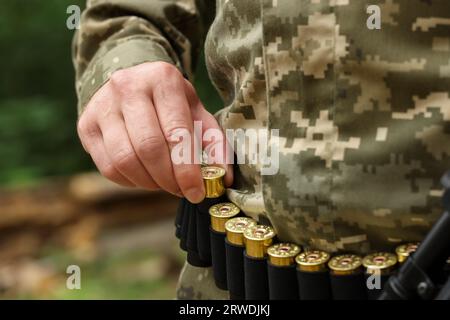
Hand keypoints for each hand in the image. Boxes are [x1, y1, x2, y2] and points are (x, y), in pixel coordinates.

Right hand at [77, 62, 231, 202]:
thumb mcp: (196, 112)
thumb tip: (223, 180)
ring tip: (163, 183)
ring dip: (148, 183)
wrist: (131, 81)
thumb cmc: (170, 102)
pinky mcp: (86, 125)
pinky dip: (129, 181)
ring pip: (124, 160)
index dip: (187, 170)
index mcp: (162, 79)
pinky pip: (107, 167)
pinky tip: (144, 176)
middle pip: (148, 148)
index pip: (176, 133)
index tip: (196, 193)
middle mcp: (128, 87)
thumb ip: (213, 143)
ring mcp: (102, 106)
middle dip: (168, 179)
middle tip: (180, 191)